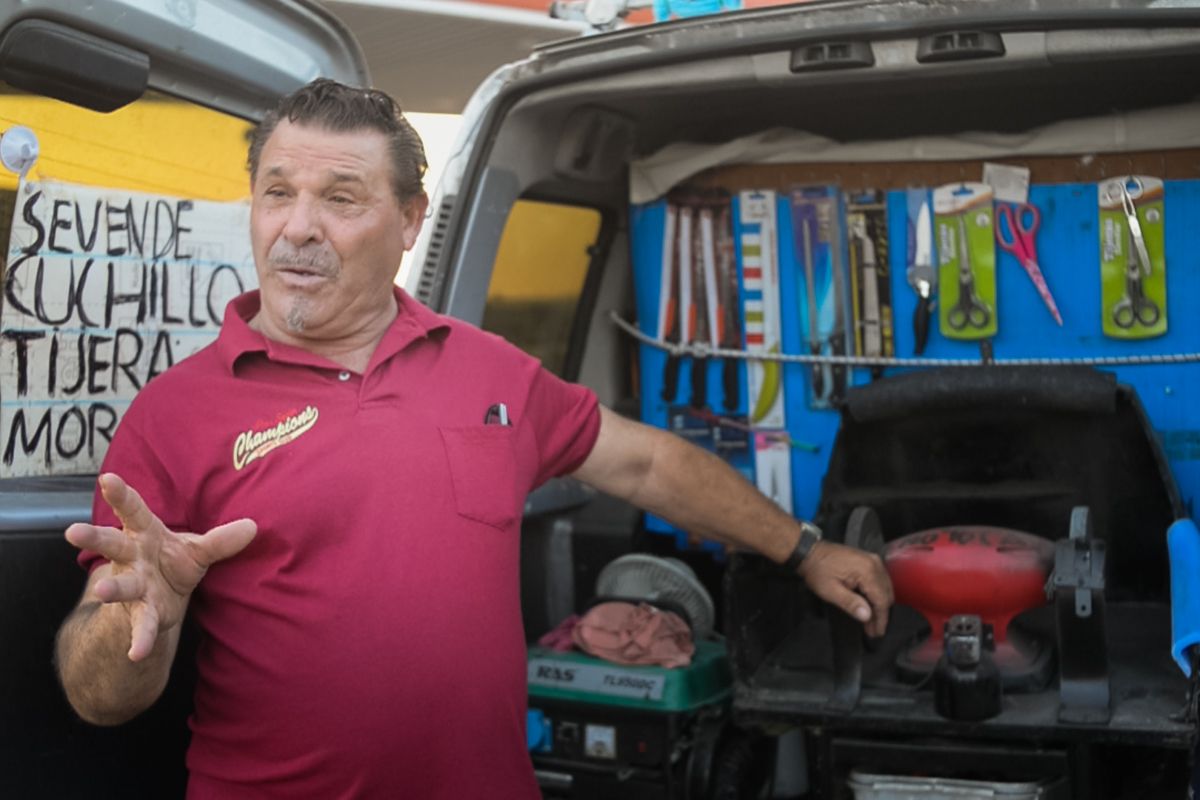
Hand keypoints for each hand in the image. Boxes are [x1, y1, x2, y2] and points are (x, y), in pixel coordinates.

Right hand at [64, 473, 256, 661]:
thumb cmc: (173, 563)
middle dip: (94, 537)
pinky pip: (141, 627)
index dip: (120, 494)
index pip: (132, 510)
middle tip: (73, 531)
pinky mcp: (141, 614)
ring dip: (111, 589)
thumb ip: (222, 540)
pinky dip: (140, 640)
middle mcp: (132, 558)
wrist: (162, 602)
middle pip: (111, 544)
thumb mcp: (198, 549)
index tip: (106, 477)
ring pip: (119, 586)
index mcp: (145, 534)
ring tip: (102, 591)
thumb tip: (254, 526)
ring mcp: (133, 587)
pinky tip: (136, 653)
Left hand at [798, 540, 892, 636]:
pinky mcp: (868, 561)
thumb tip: (866, 616)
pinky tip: (869, 605)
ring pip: (885, 589)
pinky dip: (876, 594)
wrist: (810, 552)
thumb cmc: (818, 570)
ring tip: (870, 621)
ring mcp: (872, 560)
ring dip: (879, 605)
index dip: (880, 620)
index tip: (877, 632)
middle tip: (872, 630)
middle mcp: (874, 564)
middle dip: (880, 614)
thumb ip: (850, 604)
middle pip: (886, 595)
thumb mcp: (830, 591)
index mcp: (867, 570)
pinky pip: (880, 580)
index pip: (881, 600)